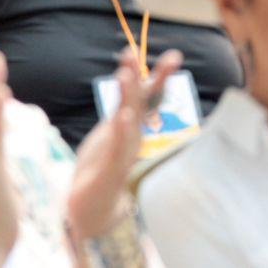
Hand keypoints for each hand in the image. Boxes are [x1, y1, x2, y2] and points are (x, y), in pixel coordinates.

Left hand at [68, 48, 181, 239]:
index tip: (175, 55)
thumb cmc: (100, 171)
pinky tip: (124, 117)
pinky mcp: (110, 171)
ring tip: (128, 73)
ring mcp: (123, 154)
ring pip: (129, 120)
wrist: (92, 213)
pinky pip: (118, 148)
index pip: (147, 96)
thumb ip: (121, 113)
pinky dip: (122, 132)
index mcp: (130, 127)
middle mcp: (132, 137)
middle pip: (145, 103)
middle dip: (157, 79)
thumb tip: (129, 87)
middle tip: (174, 57)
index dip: (159, 76)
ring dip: (129, 96)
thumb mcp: (110, 136)